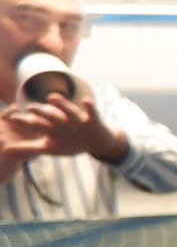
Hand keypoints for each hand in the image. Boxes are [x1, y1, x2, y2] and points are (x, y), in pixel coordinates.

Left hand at [3, 90, 124, 162]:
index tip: (12, 119)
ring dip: (62, 105)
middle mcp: (64, 122)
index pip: (37, 124)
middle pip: (51, 116)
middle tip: (30, 108)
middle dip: (41, 112)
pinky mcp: (93, 119)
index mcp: (53, 128)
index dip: (25, 122)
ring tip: (52, 97)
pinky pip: (92, 112)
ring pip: (69, 112)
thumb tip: (9, 150)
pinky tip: (86, 101)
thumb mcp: (52, 148)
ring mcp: (78, 119)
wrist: (98, 141)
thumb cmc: (72, 143)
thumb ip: (31, 148)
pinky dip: (90, 107)